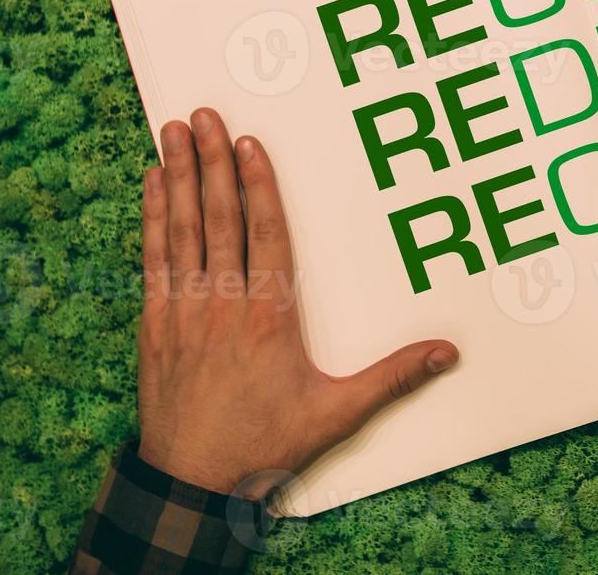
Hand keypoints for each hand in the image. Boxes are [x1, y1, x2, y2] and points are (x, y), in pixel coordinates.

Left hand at [136, 108, 457, 497]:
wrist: (193, 482)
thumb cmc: (264, 444)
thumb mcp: (337, 412)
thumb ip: (393, 377)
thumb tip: (446, 352)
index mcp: (268, 316)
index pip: (264, 234)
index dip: (257, 185)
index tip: (248, 144)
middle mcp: (222, 303)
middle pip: (218, 219)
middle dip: (210, 163)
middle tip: (204, 115)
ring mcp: (183, 310)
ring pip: (181, 230)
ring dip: (176, 177)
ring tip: (173, 132)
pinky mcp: (155, 323)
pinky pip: (153, 258)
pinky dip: (151, 217)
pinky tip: (150, 184)